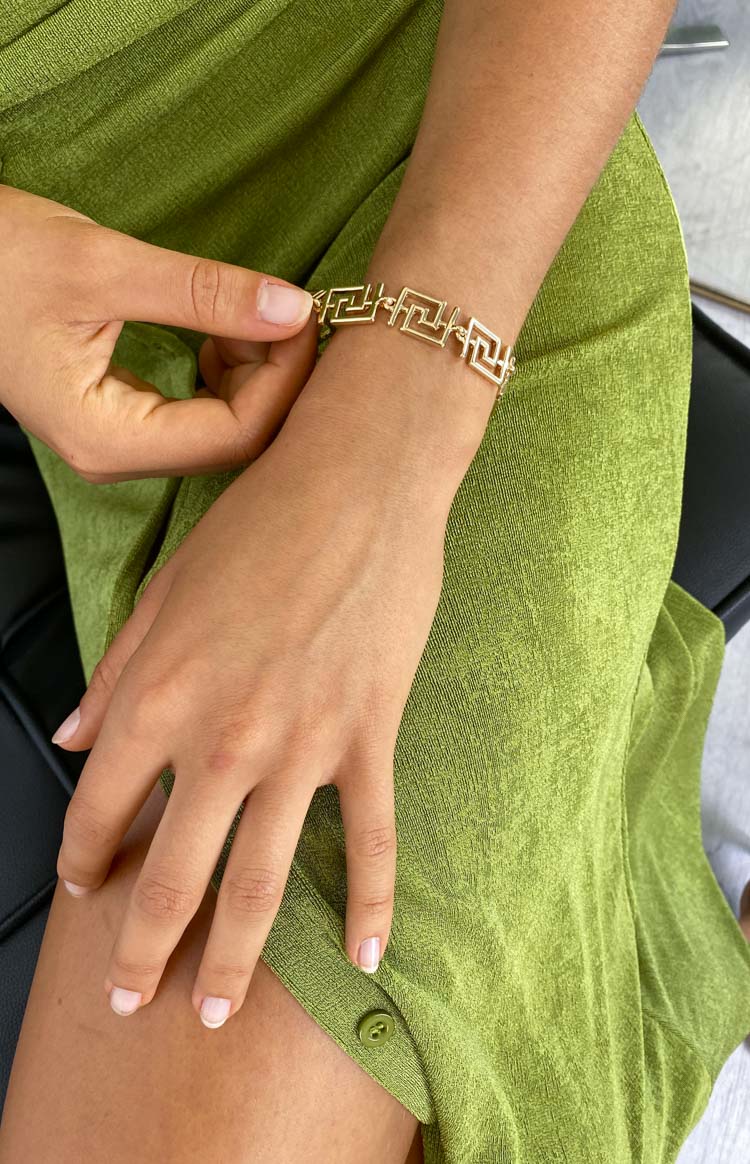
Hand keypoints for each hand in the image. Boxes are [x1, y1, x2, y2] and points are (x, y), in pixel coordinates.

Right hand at [0, 184, 317, 480]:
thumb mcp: (103, 266)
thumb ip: (202, 293)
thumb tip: (292, 309)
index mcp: (106, 439)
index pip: (235, 435)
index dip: (285, 379)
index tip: (303, 314)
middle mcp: (115, 455)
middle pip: (236, 440)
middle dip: (273, 375)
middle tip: (278, 306)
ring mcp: (118, 441)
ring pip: (222, 427)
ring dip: (252, 371)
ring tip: (240, 310)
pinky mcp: (122, 416)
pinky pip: (199, 412)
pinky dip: (226, 370)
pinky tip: (216, 328)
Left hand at [51, 325, 465, 1026]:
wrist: (360, 483)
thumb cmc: (256, 525)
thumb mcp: (162, 592)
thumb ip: (117, 674)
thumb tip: (72, 732)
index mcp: (160, 697)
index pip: (98, 807)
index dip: (80, 858)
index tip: (81, 885)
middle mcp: (224, 739)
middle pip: (173, 874)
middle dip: (141, 950)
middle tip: (129, 1003)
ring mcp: (303, 748)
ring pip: (261, 881)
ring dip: (234, 960)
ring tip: (214, 1015)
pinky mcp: (369, 739)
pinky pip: (371, 840)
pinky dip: (369, 904)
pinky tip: (364, 956)